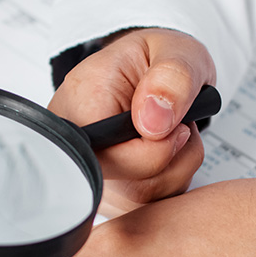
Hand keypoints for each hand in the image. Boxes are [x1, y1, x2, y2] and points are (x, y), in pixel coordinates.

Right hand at [49, 28, 215, 215]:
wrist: (150, 75)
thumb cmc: (155, 62)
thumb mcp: (175, 50)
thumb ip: (171, 77)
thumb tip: (154, 121)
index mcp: (78, 106)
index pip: (111, 157)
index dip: (155, 147)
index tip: (175, 121)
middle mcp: (77, 149)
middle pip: (131, 186)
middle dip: (173, 157)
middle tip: (178, 122)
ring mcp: (93, 177)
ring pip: (147, 200)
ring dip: (178, 167)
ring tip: (172, 132)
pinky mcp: (111, 197)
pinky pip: (153, 206)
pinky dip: (174, 180)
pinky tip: (167, 153)